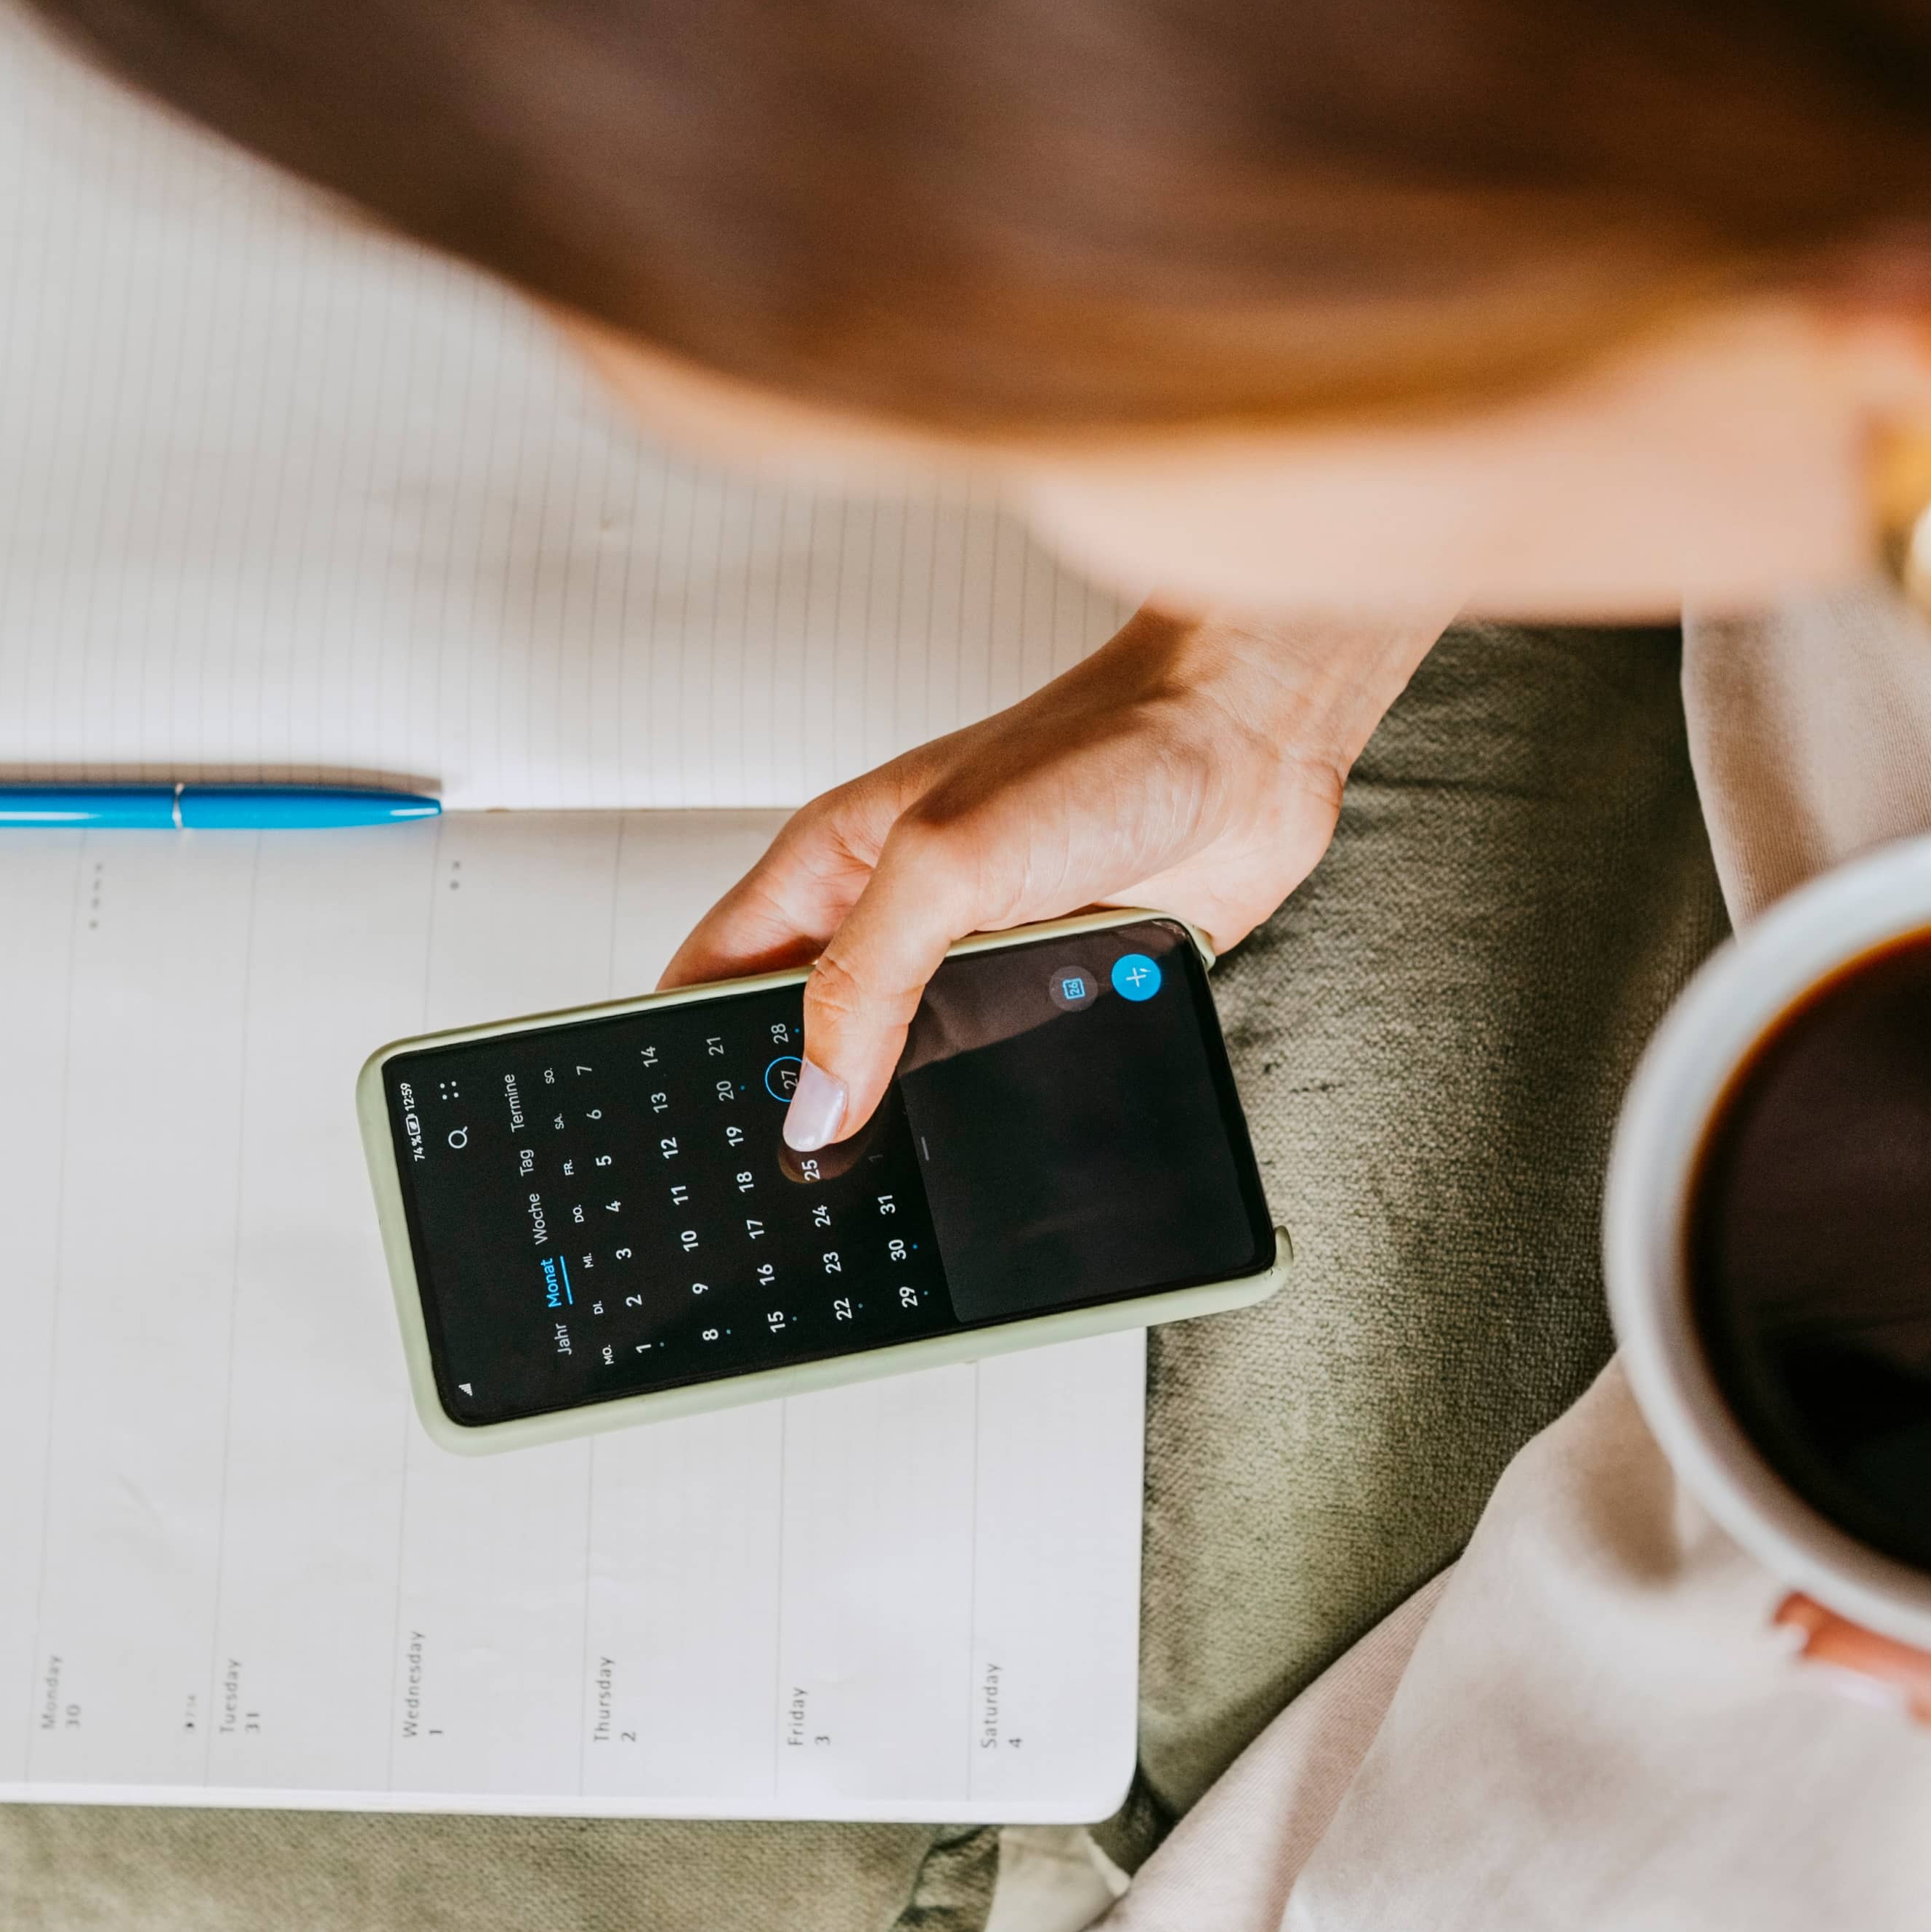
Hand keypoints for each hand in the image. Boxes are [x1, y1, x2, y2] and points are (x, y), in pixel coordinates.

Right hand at [664, 606, 1443, 1147]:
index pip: (715, 974)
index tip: (678, 1129)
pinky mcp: (1061, 988)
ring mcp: (979, 958)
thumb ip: (863, 981)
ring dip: (914, 1119)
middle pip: (810, 1038)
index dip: (684, 1050)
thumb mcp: (944, 862)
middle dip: (799, 1108)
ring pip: (914, 1071)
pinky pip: (1009, 1069)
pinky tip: (1000, 1139)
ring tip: (897, 1187)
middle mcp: (898, 918)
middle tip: (794, 1190)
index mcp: (833, 868)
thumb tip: (813, 1099)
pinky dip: (1004, 1104)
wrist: (1252, 741)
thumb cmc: (1102, 748)